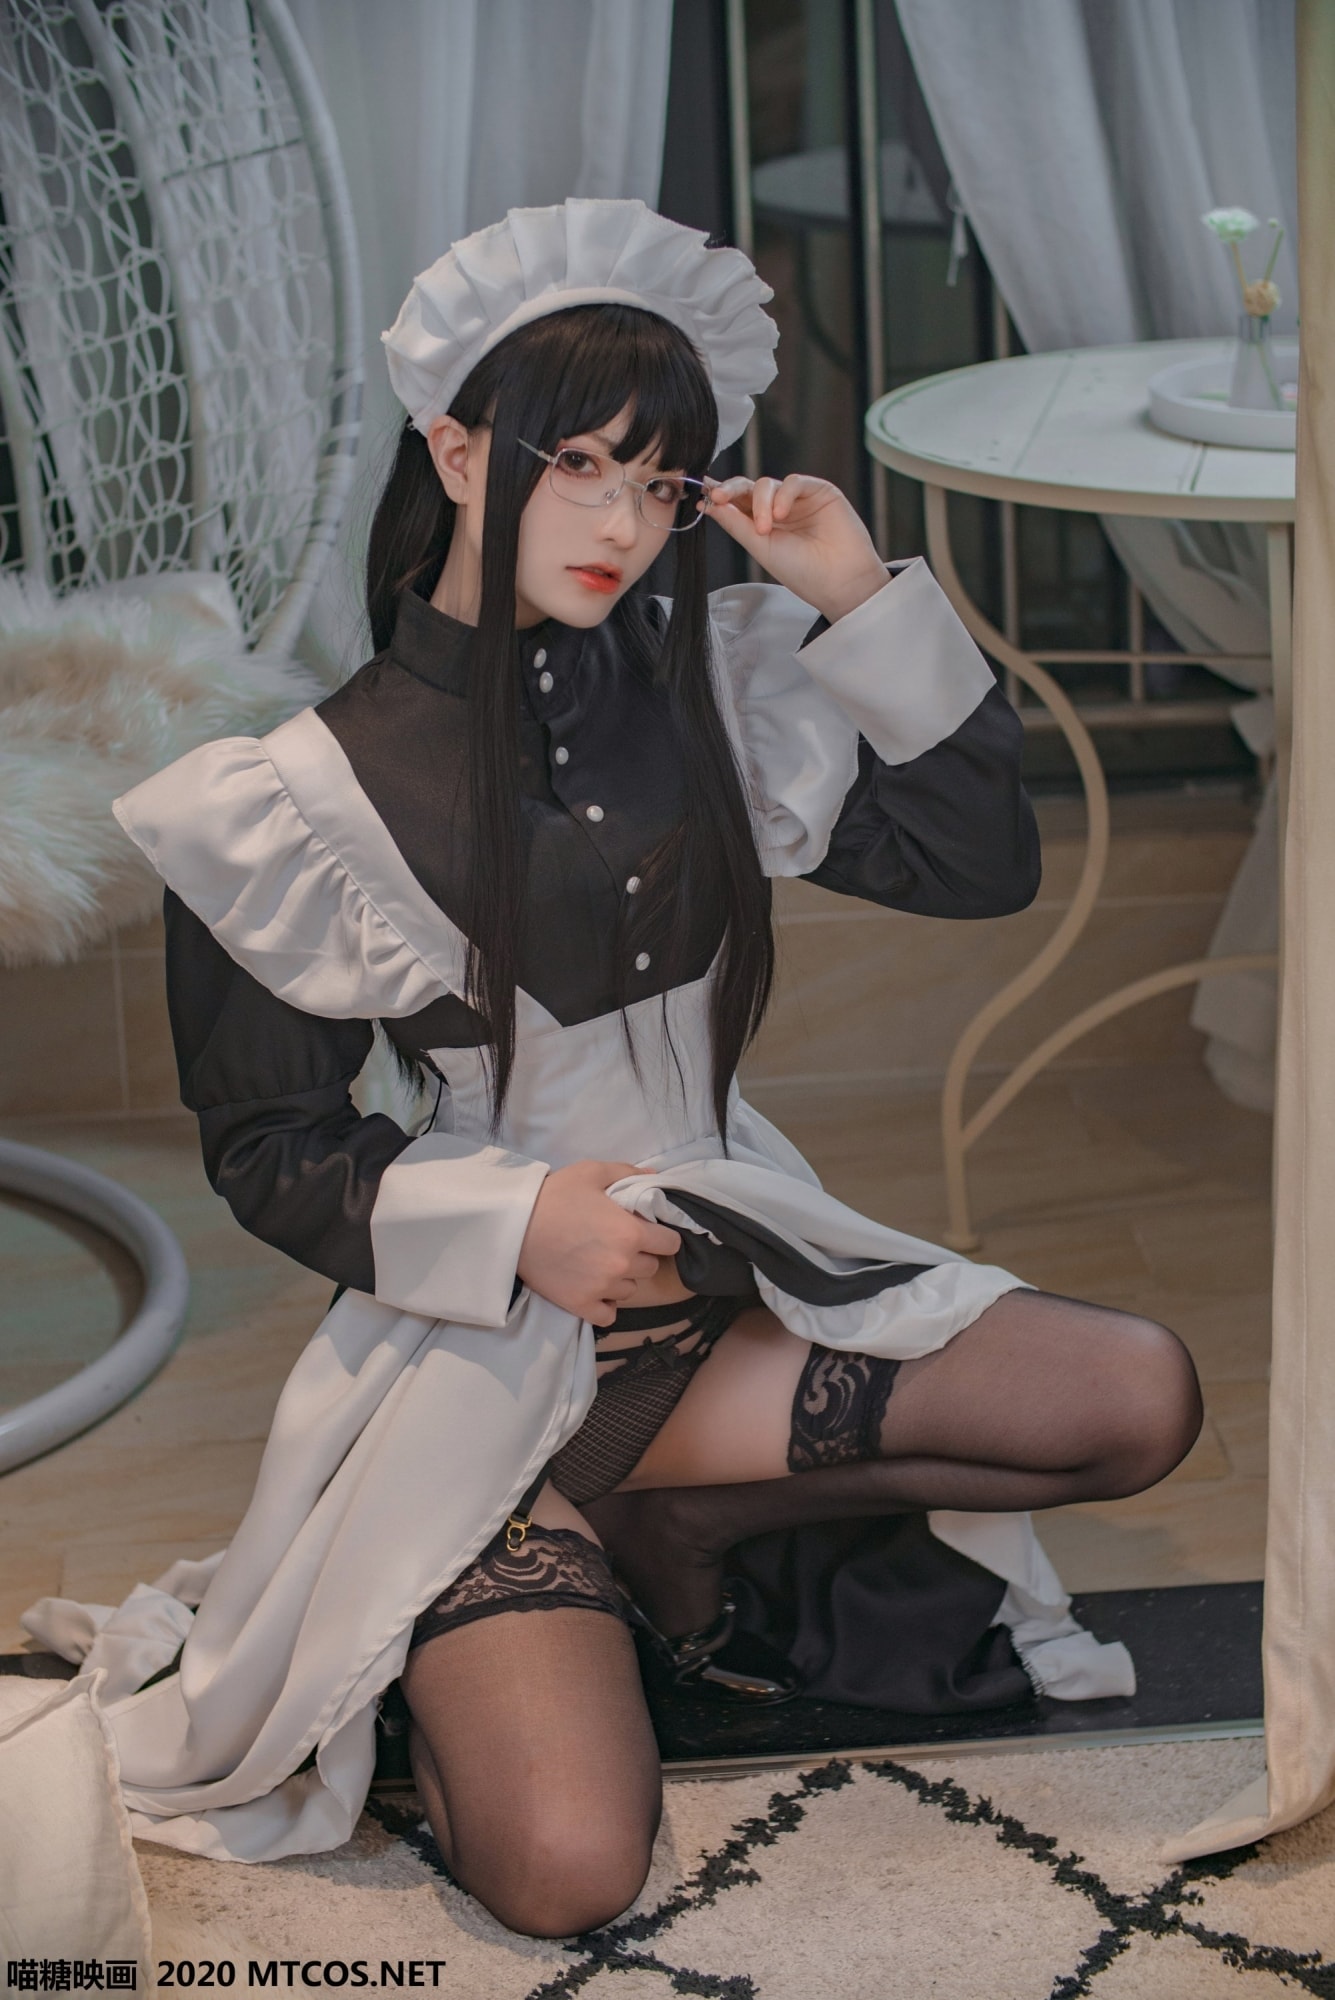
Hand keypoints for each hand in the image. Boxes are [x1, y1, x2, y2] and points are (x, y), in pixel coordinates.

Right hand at [516, 1159, 681, 1326]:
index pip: (670, 1244)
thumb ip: (628, 1173)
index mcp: (631, 1233)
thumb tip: (655, 1178)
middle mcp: (622, 1264)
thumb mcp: (592, 1172)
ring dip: (623, 1279)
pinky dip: (606, 1304)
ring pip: (631, 1291)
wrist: (513, 1226)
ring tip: (602, 1264)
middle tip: (619, 1244)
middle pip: (650, 1268)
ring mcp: (602, 1288)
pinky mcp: (581, 1305)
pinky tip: (596, 1289)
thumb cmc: (554, 1196)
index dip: (662, 1236)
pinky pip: (609, 1315)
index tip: (649, 1232)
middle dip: (640, 1256)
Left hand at [702, 473, 889, 622]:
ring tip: (765, 529)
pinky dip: (783, 495)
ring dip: (760, 503)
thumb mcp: (760, 548)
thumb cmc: (802, 572)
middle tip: (718, 499)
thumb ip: (736, 524)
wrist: (839, 582)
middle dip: (731, 490)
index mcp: (762, 525)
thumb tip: (708, 503)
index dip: (720, 496)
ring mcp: (798, 500)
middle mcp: (778, 509)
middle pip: (747, 488)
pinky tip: (782, 515)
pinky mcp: (819, 491)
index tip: (703, 496)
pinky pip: (793, 482)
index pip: (737, 503)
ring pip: (768, 484)